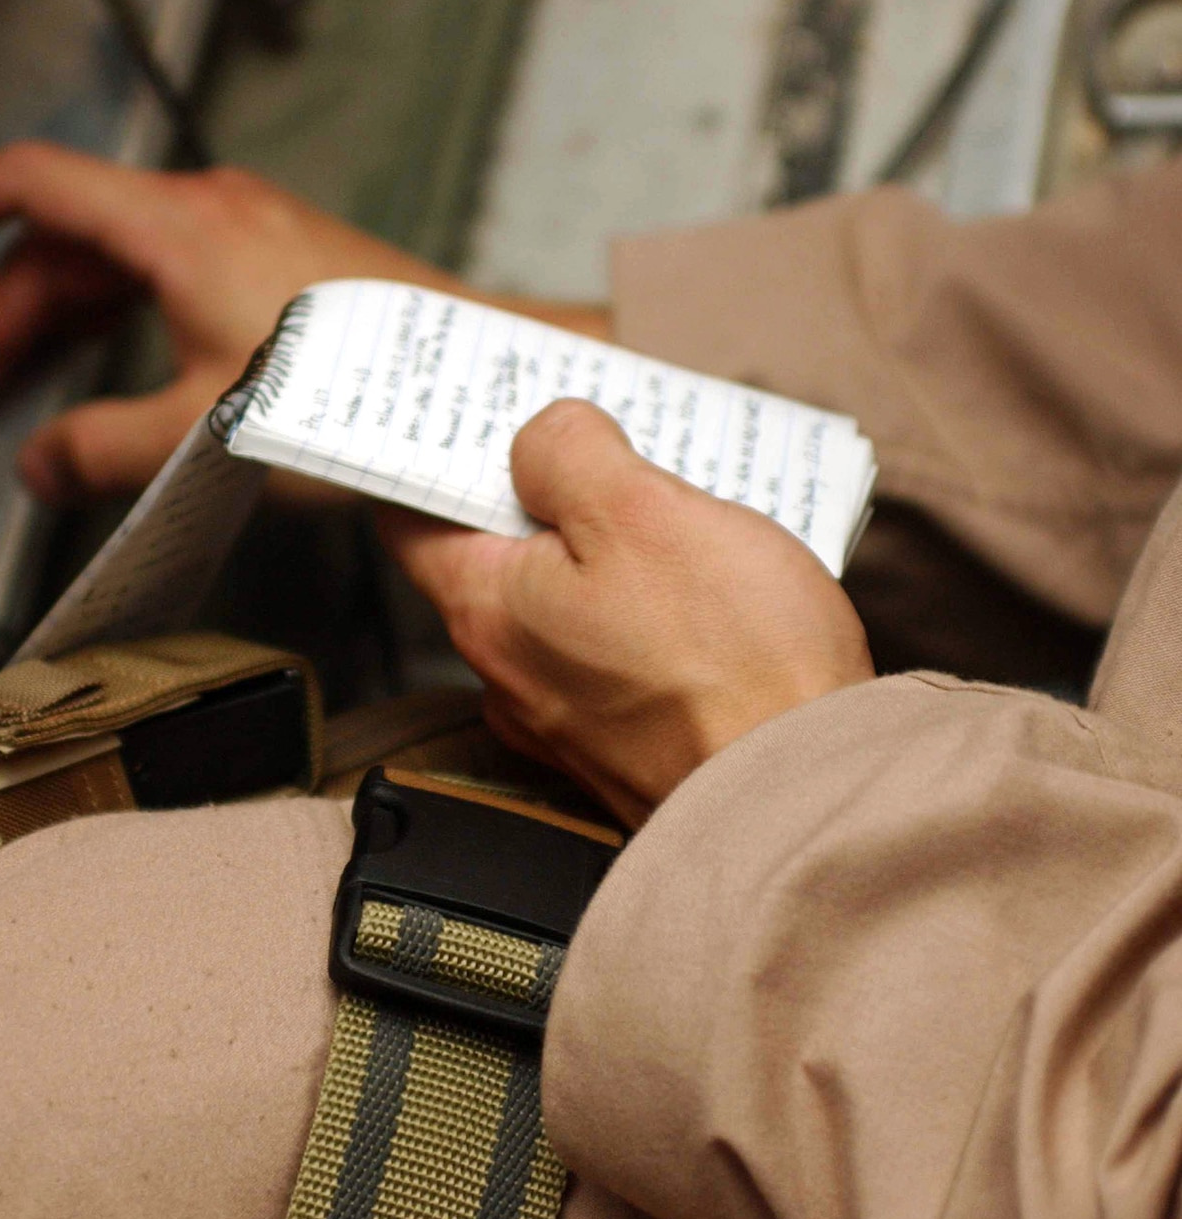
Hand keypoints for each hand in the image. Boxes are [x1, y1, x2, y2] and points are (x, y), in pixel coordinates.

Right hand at [0, 143, 608, 503]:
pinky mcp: (278, 269)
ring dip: (53, 336)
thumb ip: (105, 447)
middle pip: (61, 248)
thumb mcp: (207, 428)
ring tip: (12, 411)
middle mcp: (208, 214)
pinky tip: (109, 390)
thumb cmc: (367, 390)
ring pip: (112, 271)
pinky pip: (162, 285)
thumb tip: (43, 463)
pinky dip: (115, 333)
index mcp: (177, 225)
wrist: (473, 379)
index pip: (29, 186)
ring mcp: (247, 236)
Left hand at [380, 400, 873, 826]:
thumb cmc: (729, 661)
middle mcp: (512, 676)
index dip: (437, 457)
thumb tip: (540, 442)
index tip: (473, 415)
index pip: (412, 519)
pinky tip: (710, 586)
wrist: (807, 803)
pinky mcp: (635, 748)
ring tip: (675, 509)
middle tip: (601, 442)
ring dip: (609, 554)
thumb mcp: (639, 510)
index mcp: (488, 610)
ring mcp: (572, 722)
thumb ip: (567, 455)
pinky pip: (623, 654)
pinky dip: (651, 611)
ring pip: (569, 605)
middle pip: (499, 558)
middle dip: (544, 497)